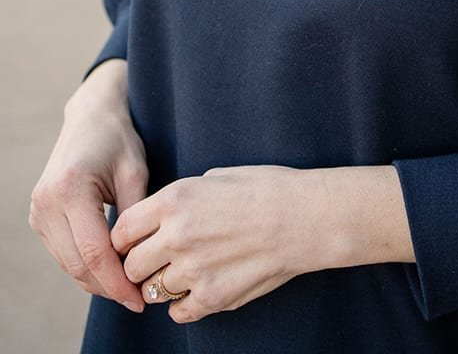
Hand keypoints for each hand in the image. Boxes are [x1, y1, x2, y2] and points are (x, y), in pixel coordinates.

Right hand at [29, 59, 147, 312]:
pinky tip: (111, 269)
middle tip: (140, 298)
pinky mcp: (38, 217)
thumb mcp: (135, 173)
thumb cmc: (119, 140)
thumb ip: (136, 217)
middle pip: (77, 264)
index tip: (140, 299)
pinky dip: (85, 265)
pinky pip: (63, 253)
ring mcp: (37, 211)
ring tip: (130, 286)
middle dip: (108, 287)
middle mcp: (46, 203)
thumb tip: (141, 261)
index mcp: (69, 189)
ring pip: (68, 264)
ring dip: (97, 280)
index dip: (117, 282)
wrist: (91, 116)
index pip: (92, 252)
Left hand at [111, 165, 322, 322]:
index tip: (134, 241)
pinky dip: (184, 305)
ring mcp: (193, 270)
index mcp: (174, 200)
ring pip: (152, 291)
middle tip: (155, 261)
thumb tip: (161, 218)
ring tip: (184, 273)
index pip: (122, 228)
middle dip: (140, 265)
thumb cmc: (265, 188)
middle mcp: (177, 235)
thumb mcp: (215, 177)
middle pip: (131, 265)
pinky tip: (200, 288)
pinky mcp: (213, 297)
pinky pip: (178, 312)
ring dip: (162, 285)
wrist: (304, 216)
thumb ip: (180, 200)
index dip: (125, 238)